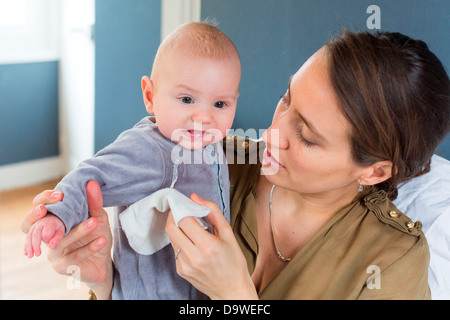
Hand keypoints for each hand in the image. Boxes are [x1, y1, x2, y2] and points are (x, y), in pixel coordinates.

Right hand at [21, 181, 113, 298]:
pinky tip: (102, 240)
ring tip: (94, 222)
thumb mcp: (98, 217)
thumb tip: (91, 182)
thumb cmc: (96, 236)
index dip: (45, 199)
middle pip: (33, 225)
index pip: (39, 206)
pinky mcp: (61, 266)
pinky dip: (89, 247)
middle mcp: (48, 236)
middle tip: (58, 205)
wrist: (104, 262)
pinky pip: (74, 255)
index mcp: (54, 221)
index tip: (60, 194)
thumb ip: (93, 202)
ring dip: (78, 231)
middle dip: (41, 215)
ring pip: (59, 241)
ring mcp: (53, 251)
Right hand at [24, 213, 64, 257]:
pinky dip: (26, 246)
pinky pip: (27, 239)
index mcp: (49, 223)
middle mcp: (39, 224)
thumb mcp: (60, 232)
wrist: (51, 218)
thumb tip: (52, 247)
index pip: (46, 231)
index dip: (47, 238)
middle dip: (36, 245)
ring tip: (30, 256)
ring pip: (29, 237)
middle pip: (35, 235)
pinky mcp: (29, 231)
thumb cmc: (57, 227)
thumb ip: (57, 239)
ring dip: (29, 247)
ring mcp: (33, 227)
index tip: (50, 245)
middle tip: (38, 255)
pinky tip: (26, 254)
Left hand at [165, 194, 257, 299]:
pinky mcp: (181, 271)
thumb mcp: (228, 233)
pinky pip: (175, 250)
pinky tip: (191, 242)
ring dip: (176, 228)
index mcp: (208, 245)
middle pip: (172, 228)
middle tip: (181, 211)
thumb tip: (195, 197)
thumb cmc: (233, 261)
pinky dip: (180, 241)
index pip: (184, 220)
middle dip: (174, 216)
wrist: (232, 289)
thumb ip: (212, 212)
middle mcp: (194, 257)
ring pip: (171, 238)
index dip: (181, 208)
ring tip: (188, 226)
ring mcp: (185, 265)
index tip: (184, 203)